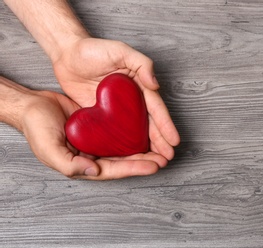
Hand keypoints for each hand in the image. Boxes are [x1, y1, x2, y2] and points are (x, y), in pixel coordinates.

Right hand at [21, 90, 167, 179]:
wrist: (32, 105)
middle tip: (165, 158)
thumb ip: (69, 165)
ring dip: (142, 148)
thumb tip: (94, 171)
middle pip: (123, 160)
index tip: (154, 165)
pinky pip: (118, 130)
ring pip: (124, 147)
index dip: (134, 168)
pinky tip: (144, 130)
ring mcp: (96, 140)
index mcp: (83, 164)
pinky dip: (131, 132)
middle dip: (144, 160)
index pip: (114, 169)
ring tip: (161, 147)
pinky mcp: (98, 125)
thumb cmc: (36, 128)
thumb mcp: (49, 149)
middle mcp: (93, 155)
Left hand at [52, 37, 179, 159]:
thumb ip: (141, 64)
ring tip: (155, 162)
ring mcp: (117, 110)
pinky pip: (115, 133)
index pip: (155, 108)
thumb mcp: (120, 50)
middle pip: (148, 124)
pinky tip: (130, 157)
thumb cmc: (94, 49)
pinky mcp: (102, 117)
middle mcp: (131, 100)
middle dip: (160, 141)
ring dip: (146, 147)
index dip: (165, 125)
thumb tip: (155, 85)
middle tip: (167, 158)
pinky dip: (124, 145)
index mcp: (139, 86)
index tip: (174, 141)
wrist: (67, 55)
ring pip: (134, 132)